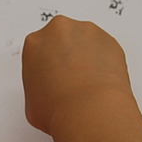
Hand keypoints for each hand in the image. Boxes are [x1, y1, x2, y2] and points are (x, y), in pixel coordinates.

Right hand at [21, 16, 132, 135]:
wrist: (88, 111)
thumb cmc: (59, 108)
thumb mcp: (31, 103)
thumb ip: (38, 87)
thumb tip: (47, 94)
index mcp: (34, 42)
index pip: (39, 48)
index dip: (47, 64)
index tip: (52, 75)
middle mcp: (59, 30)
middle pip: (62, 38)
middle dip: (66, 55)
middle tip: (70, 78)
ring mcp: (86, 32)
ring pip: (85, 40)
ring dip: (86, 56)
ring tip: (88, 82)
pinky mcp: (109, 39)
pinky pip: (106, 48)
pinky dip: (105, 61)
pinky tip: (101, 81)